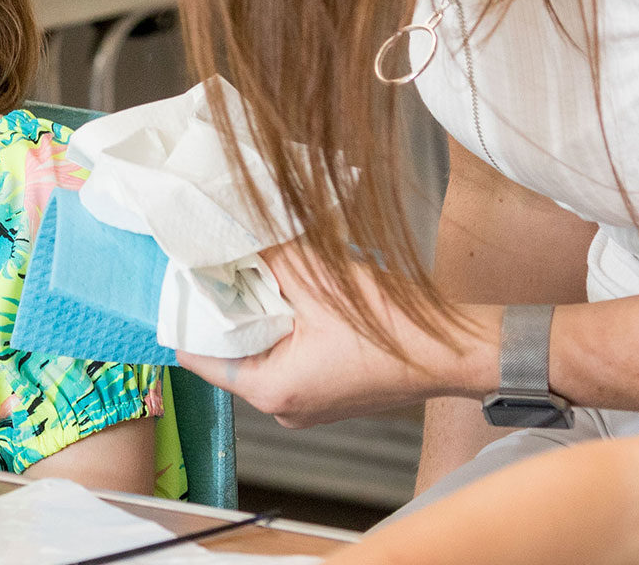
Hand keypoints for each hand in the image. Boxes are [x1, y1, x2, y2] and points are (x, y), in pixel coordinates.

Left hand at [176, 242, 494, 427]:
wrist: (456, 352)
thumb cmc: (395, 330)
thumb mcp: (320, 280)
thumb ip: (270, 256)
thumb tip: (234, 231)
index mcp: (271, 390)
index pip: (198, 355)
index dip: (188, 311)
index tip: (183, 274)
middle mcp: (283, 407)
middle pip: (230, 352)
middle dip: (227, 306)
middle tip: (220, 262)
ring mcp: (307, 404)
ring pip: (261, 352)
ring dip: (259, 313)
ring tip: (256, 272)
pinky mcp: (327, 392)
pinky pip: (288, 357)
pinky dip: (285, 326)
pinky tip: (291, 292)